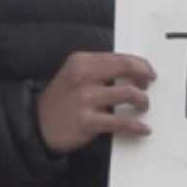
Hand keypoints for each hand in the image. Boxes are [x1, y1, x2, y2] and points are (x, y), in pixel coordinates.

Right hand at [36, 51, 154, 152]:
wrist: (38, 125)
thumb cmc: (62, 100)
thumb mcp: (74, 75)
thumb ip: (99, 70)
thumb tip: (133, 71)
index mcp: (81, 61)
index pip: (120, 57)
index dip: (140, 64)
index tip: (149, 72)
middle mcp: (83, 76)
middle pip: (126, 69)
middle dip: (143, 77)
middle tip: (147, 86)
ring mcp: (85, 99)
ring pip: (128, 94)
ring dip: (142, 101)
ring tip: (143, 106)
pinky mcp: (87, 121)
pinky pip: (122, 122)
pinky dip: (136, 126)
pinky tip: (143, 129)